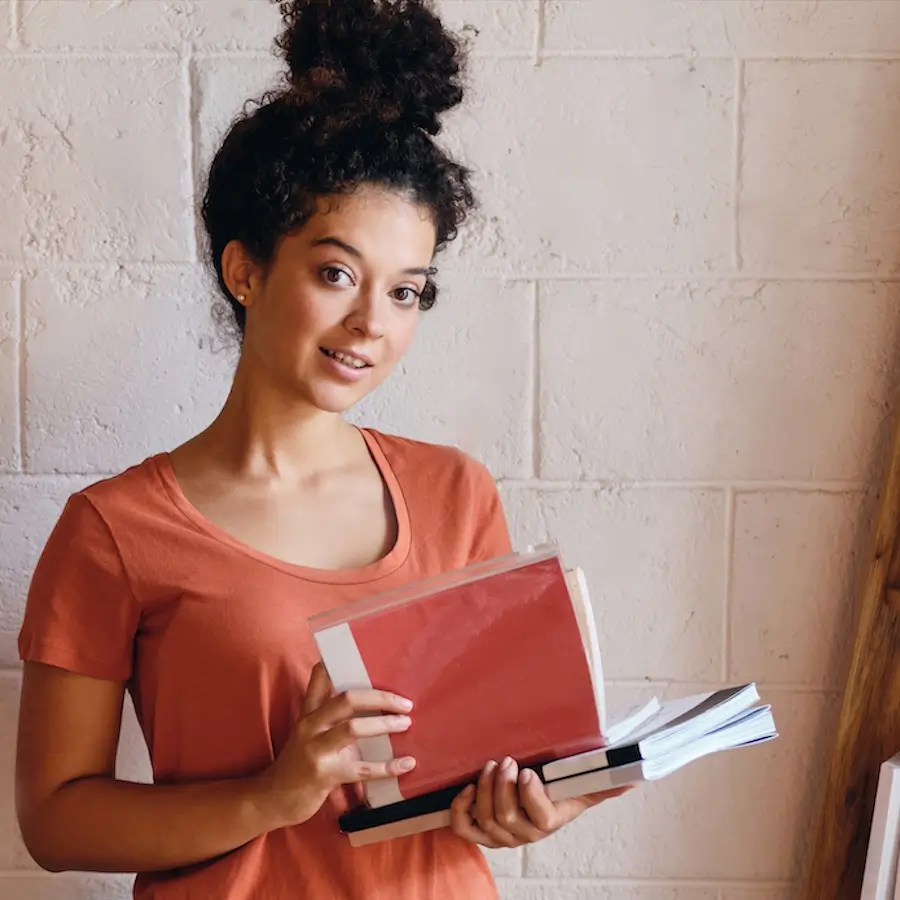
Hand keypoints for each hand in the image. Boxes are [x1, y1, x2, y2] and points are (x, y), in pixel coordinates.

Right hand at [257, 663, 415, 828]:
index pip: (321, 678)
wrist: (273, 798)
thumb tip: (362, 699)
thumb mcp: (308, 732)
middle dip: (379, 698)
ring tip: (405, 724)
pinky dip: (387, 767)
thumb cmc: (299, 762)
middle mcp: (310, 725)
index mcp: (309, 712)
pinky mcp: (323, 774)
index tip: (367, 655)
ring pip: (353, 729)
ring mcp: (315, 749)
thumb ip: (328, 713)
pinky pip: (360, 769)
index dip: (340, 663)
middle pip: (346, 699)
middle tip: (405, 703)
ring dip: (384, 725)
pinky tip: (406, 764)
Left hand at [449, 756, 630, 848]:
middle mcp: (525, 833)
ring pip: (487, 820)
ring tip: (492, 765)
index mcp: (550, 820)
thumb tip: (633, 777)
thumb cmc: (557, 786)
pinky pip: (465, 828)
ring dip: (486, 789)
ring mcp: (501, 834)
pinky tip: (469, 788)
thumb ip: (604, 780)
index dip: (530, 796)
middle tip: (506, 760)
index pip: (540, 818)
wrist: (536, 796)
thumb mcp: (582, 782)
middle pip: (507, 818)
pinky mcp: (480, 830)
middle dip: (503, 786)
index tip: (528, 771)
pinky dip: (461, 809)